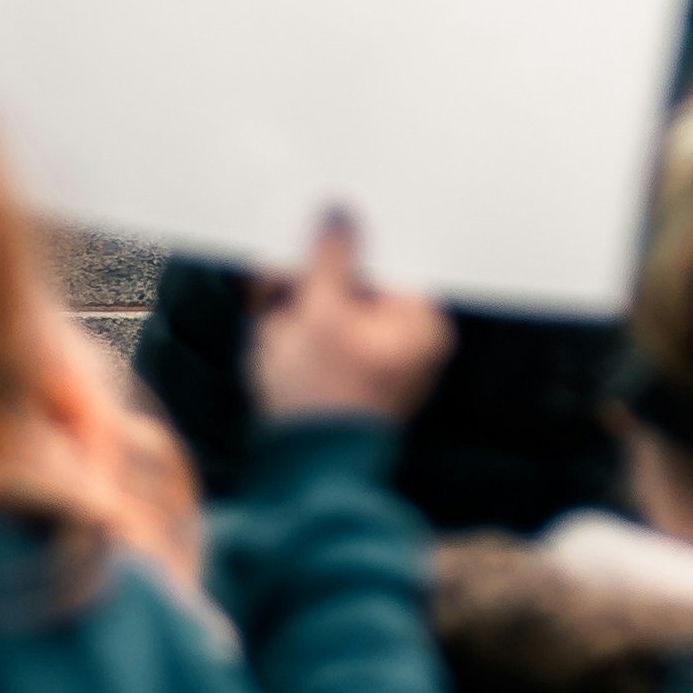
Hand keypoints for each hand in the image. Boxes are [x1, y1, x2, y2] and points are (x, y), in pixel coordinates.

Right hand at [245, 215, 450, 429]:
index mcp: (422, 320)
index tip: (316, 225)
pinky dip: (297, 332)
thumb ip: (329, 257)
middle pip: (358, 282)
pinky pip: (326, 338)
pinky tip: (272, 334)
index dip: (348, 239)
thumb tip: (338, 213)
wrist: (300, 479)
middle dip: (310, 278)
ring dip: (296, 306)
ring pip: (335, 309)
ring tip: (270, 313)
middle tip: (276, 279)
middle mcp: (410, 339)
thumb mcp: (320, 316)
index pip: (389, 255)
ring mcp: (382, 362)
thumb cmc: (319, 402)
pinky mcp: (351, 379)